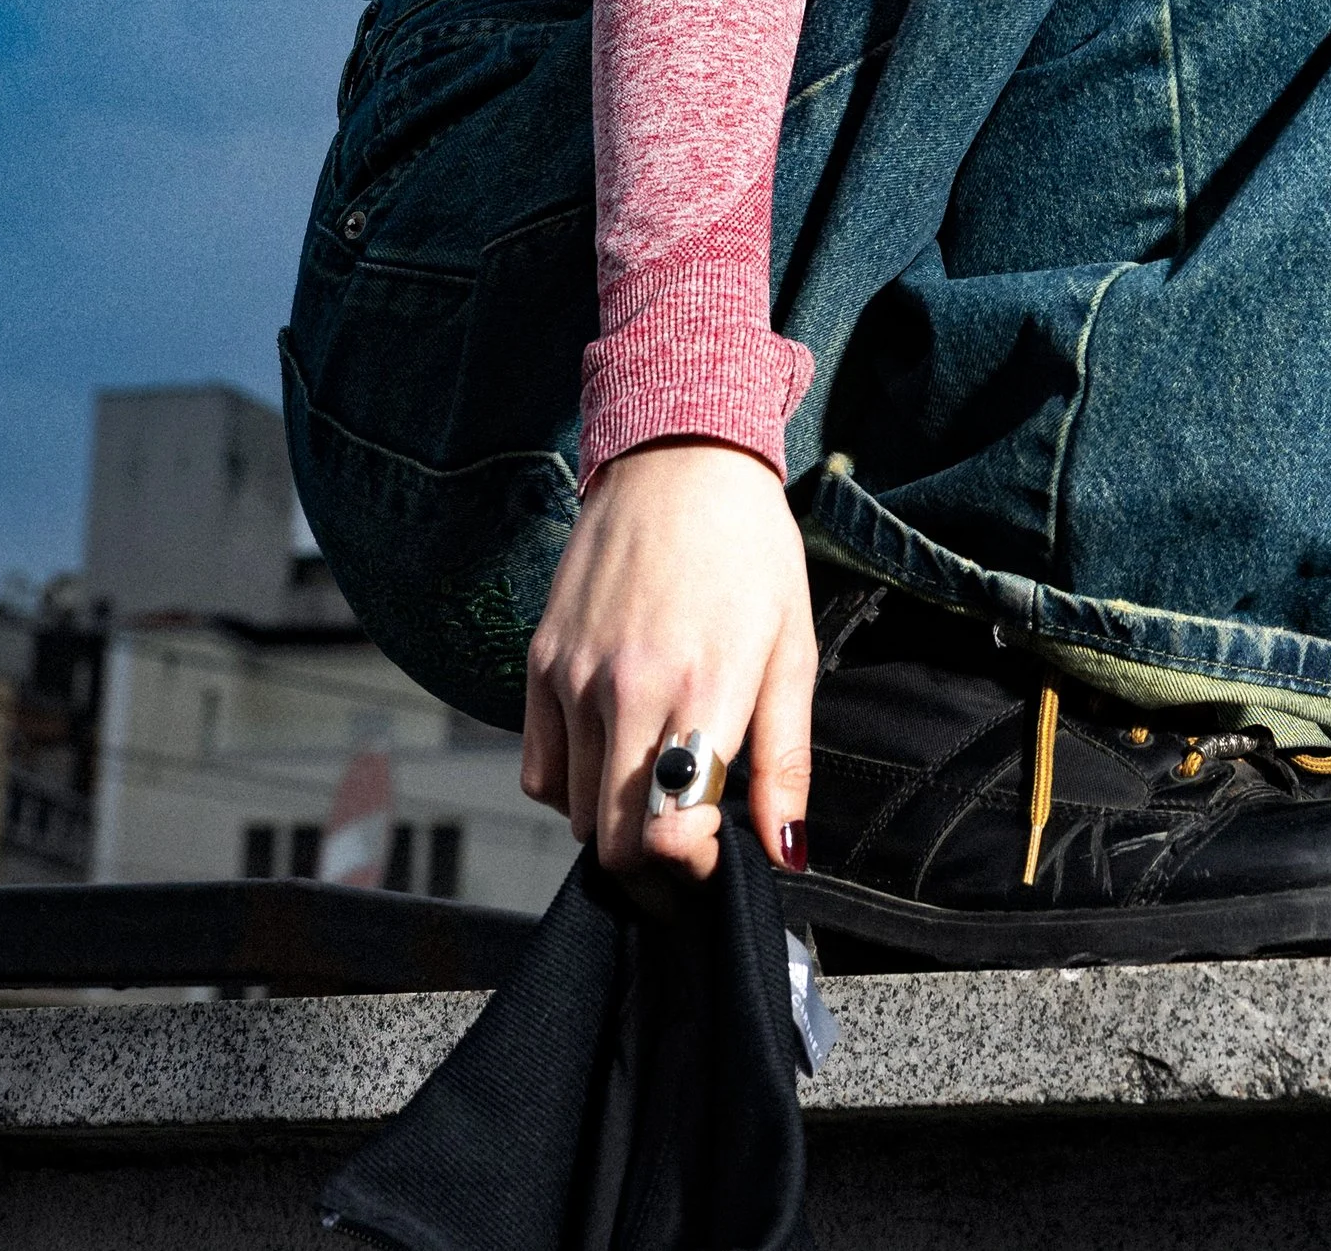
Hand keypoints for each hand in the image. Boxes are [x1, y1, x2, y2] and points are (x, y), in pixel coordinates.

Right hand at [521, 440, 815, 881]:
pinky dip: (570, 785)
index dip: (693, 871)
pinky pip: (538, 769)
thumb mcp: (792, 649)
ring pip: (573, 813)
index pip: (667, 836)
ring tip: (659, 780)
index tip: (717, 854)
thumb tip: (786, 851)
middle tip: (691, 837)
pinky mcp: (540, 661)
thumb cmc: (750, 551)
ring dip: (616, 819)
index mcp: (703, 688)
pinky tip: (613, 752)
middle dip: (656, 864)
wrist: (680, 460)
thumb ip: (785, 760)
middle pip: (614, 842)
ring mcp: (573, 676)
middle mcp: (627, 690)